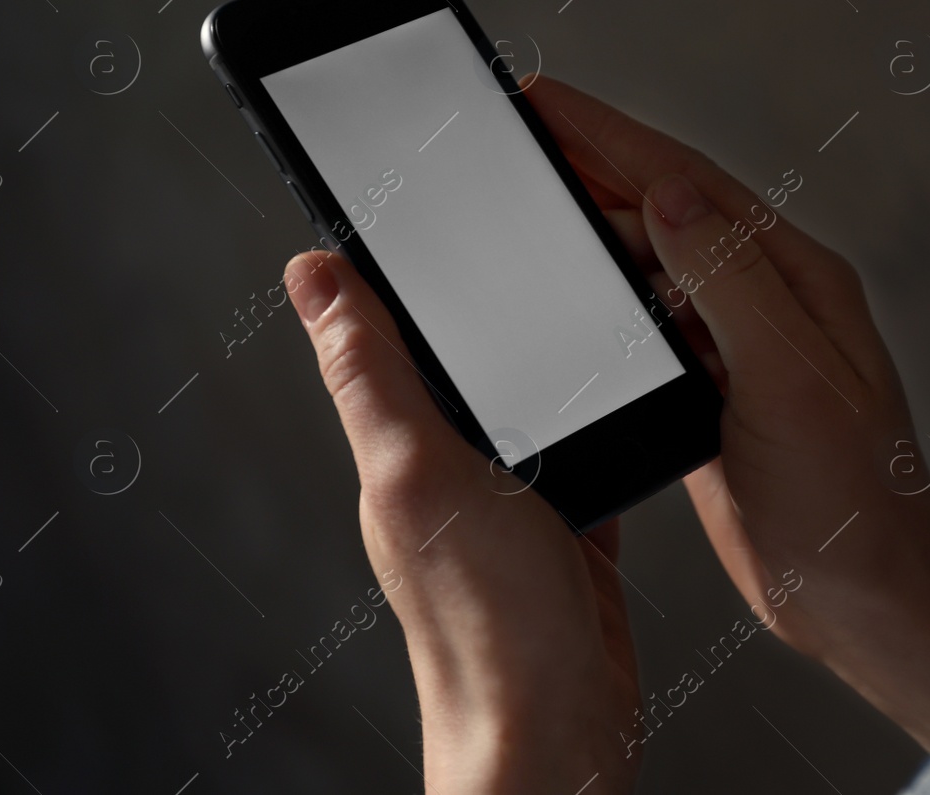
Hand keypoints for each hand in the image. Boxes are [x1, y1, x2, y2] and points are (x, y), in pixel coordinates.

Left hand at [283, 250, 639, 793]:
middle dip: (478, 299)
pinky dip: (596, 416)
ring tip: (569, 291)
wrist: (560, 725)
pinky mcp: (567, 528)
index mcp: (401, 447)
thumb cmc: (489, 623)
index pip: (382, 333)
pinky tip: (618, 392)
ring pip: (525, 402)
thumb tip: (311, 280)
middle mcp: (448, 469)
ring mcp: (509, 501)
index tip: (410, 203)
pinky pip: (580, 451)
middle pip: (460, 360)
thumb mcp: (424, 474)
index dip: (390, 266)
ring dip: (542, 354)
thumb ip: (373, 376)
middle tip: (509, 231)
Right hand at [527, 78, 929, 749]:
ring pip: (656, 264)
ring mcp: (740, 348)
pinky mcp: (714, 396)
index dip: (614, 137)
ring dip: (596, 226)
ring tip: (535, 194)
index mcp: (798, 280)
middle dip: (594, 166)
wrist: (868, 601)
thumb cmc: (855, 505)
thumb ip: (732, 284)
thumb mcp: (792, 381)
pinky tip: (573, 292)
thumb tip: (676, 199)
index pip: (693, 183)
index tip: (549, 101)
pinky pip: (651, 327)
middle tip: (524, 132)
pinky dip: (607, 299)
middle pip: (669, 210)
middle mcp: (769, 302)